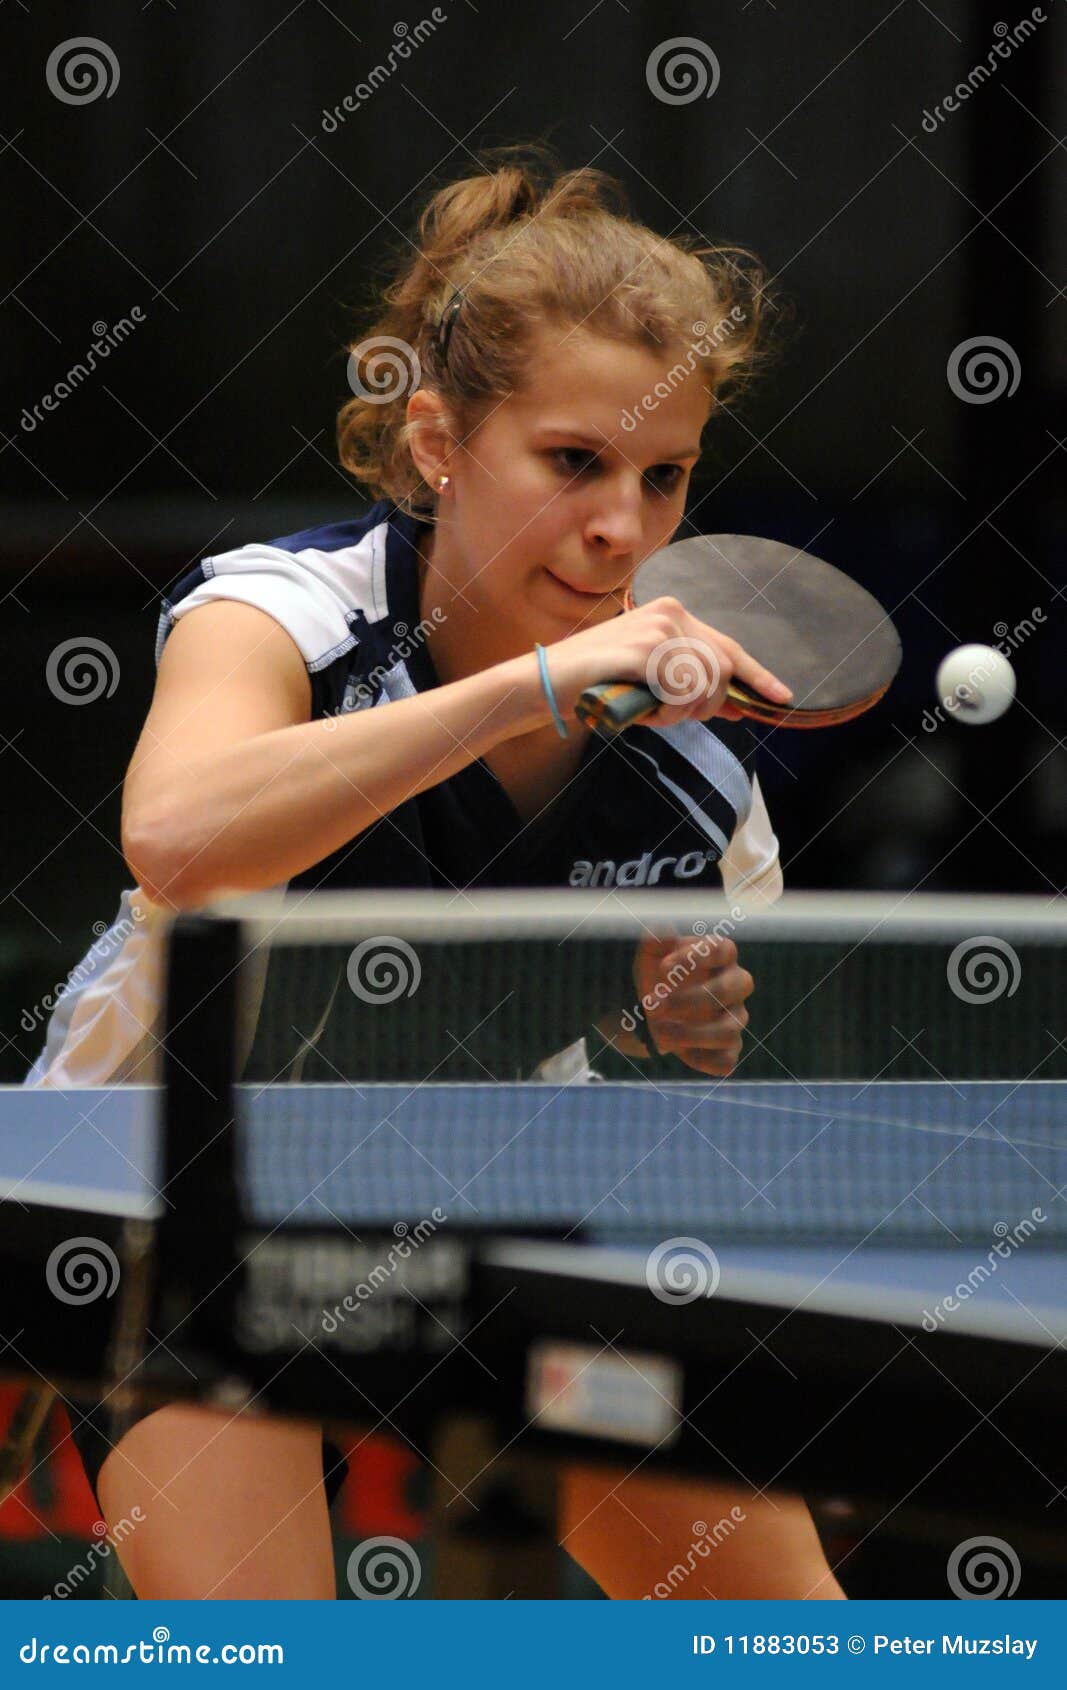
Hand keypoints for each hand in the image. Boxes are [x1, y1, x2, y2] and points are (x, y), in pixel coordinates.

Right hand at [544, 595, 790, 727]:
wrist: (546, 683)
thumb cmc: (597, 684)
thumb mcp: (652, 683)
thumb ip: (692, 687)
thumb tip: (738, 705)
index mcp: (672, 613)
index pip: (727, 646)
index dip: (756, 675)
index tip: (780, 698)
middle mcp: (670, 613)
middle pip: (721, 669)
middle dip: (708, 705)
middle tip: (673, 718)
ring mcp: (658, 629)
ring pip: (704, 684)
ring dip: (682, 713)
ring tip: (650, 714)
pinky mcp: (645, 650)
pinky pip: (681, 692)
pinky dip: (667, 713)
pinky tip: (645, 712)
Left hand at [633, 932, 753, 1076]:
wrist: (652, 1011)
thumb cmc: (657, 975)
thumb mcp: (649, 955)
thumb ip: (655, 941)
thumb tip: (662, 931)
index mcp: (720, 955)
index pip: (723, 949)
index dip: (695, 957)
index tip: (663, 968)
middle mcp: (735, 985)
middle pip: (732, 988)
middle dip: (690, 999)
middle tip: (654, 1005)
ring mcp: (735, 1018)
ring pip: (728, 1031)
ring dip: (689, 1034)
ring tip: (657, 1031)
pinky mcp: (729, 1048)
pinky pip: (725, 1061)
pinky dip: (701, 1060)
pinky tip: (679, 1052)